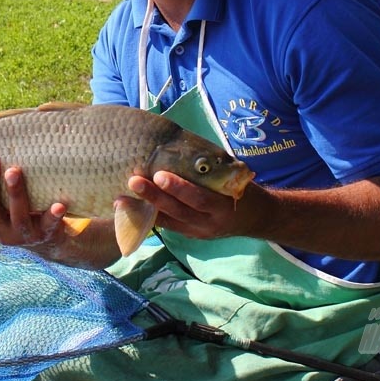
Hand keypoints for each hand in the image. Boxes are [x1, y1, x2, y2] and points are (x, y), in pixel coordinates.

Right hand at [0, 158, 121, 267]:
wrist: (45, 241)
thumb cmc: (16, 210)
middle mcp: (0, 230)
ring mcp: (23, 235)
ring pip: (17, 217)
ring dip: (15, 193)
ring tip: (14, 171)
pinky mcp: (45, 235)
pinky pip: (49, 226)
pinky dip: (53, 216)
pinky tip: (58, 204)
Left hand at [126, 171, 253, 240]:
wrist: (257, 217)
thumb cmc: (241, 188)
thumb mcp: (231, 177)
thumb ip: (207, 169)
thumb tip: (176, 145)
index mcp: (223, 205)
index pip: (199, 198)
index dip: (178, 188)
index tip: (159, 173)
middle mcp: (211, 222)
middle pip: (180, 210)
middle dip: (156, 196)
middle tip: (135, 180)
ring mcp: (199, 232)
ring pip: (170, 220)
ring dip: (144, 208)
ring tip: (122, 197)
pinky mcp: (191, 235)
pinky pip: (168, 227)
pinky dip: (148, 217)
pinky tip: (129, 209)